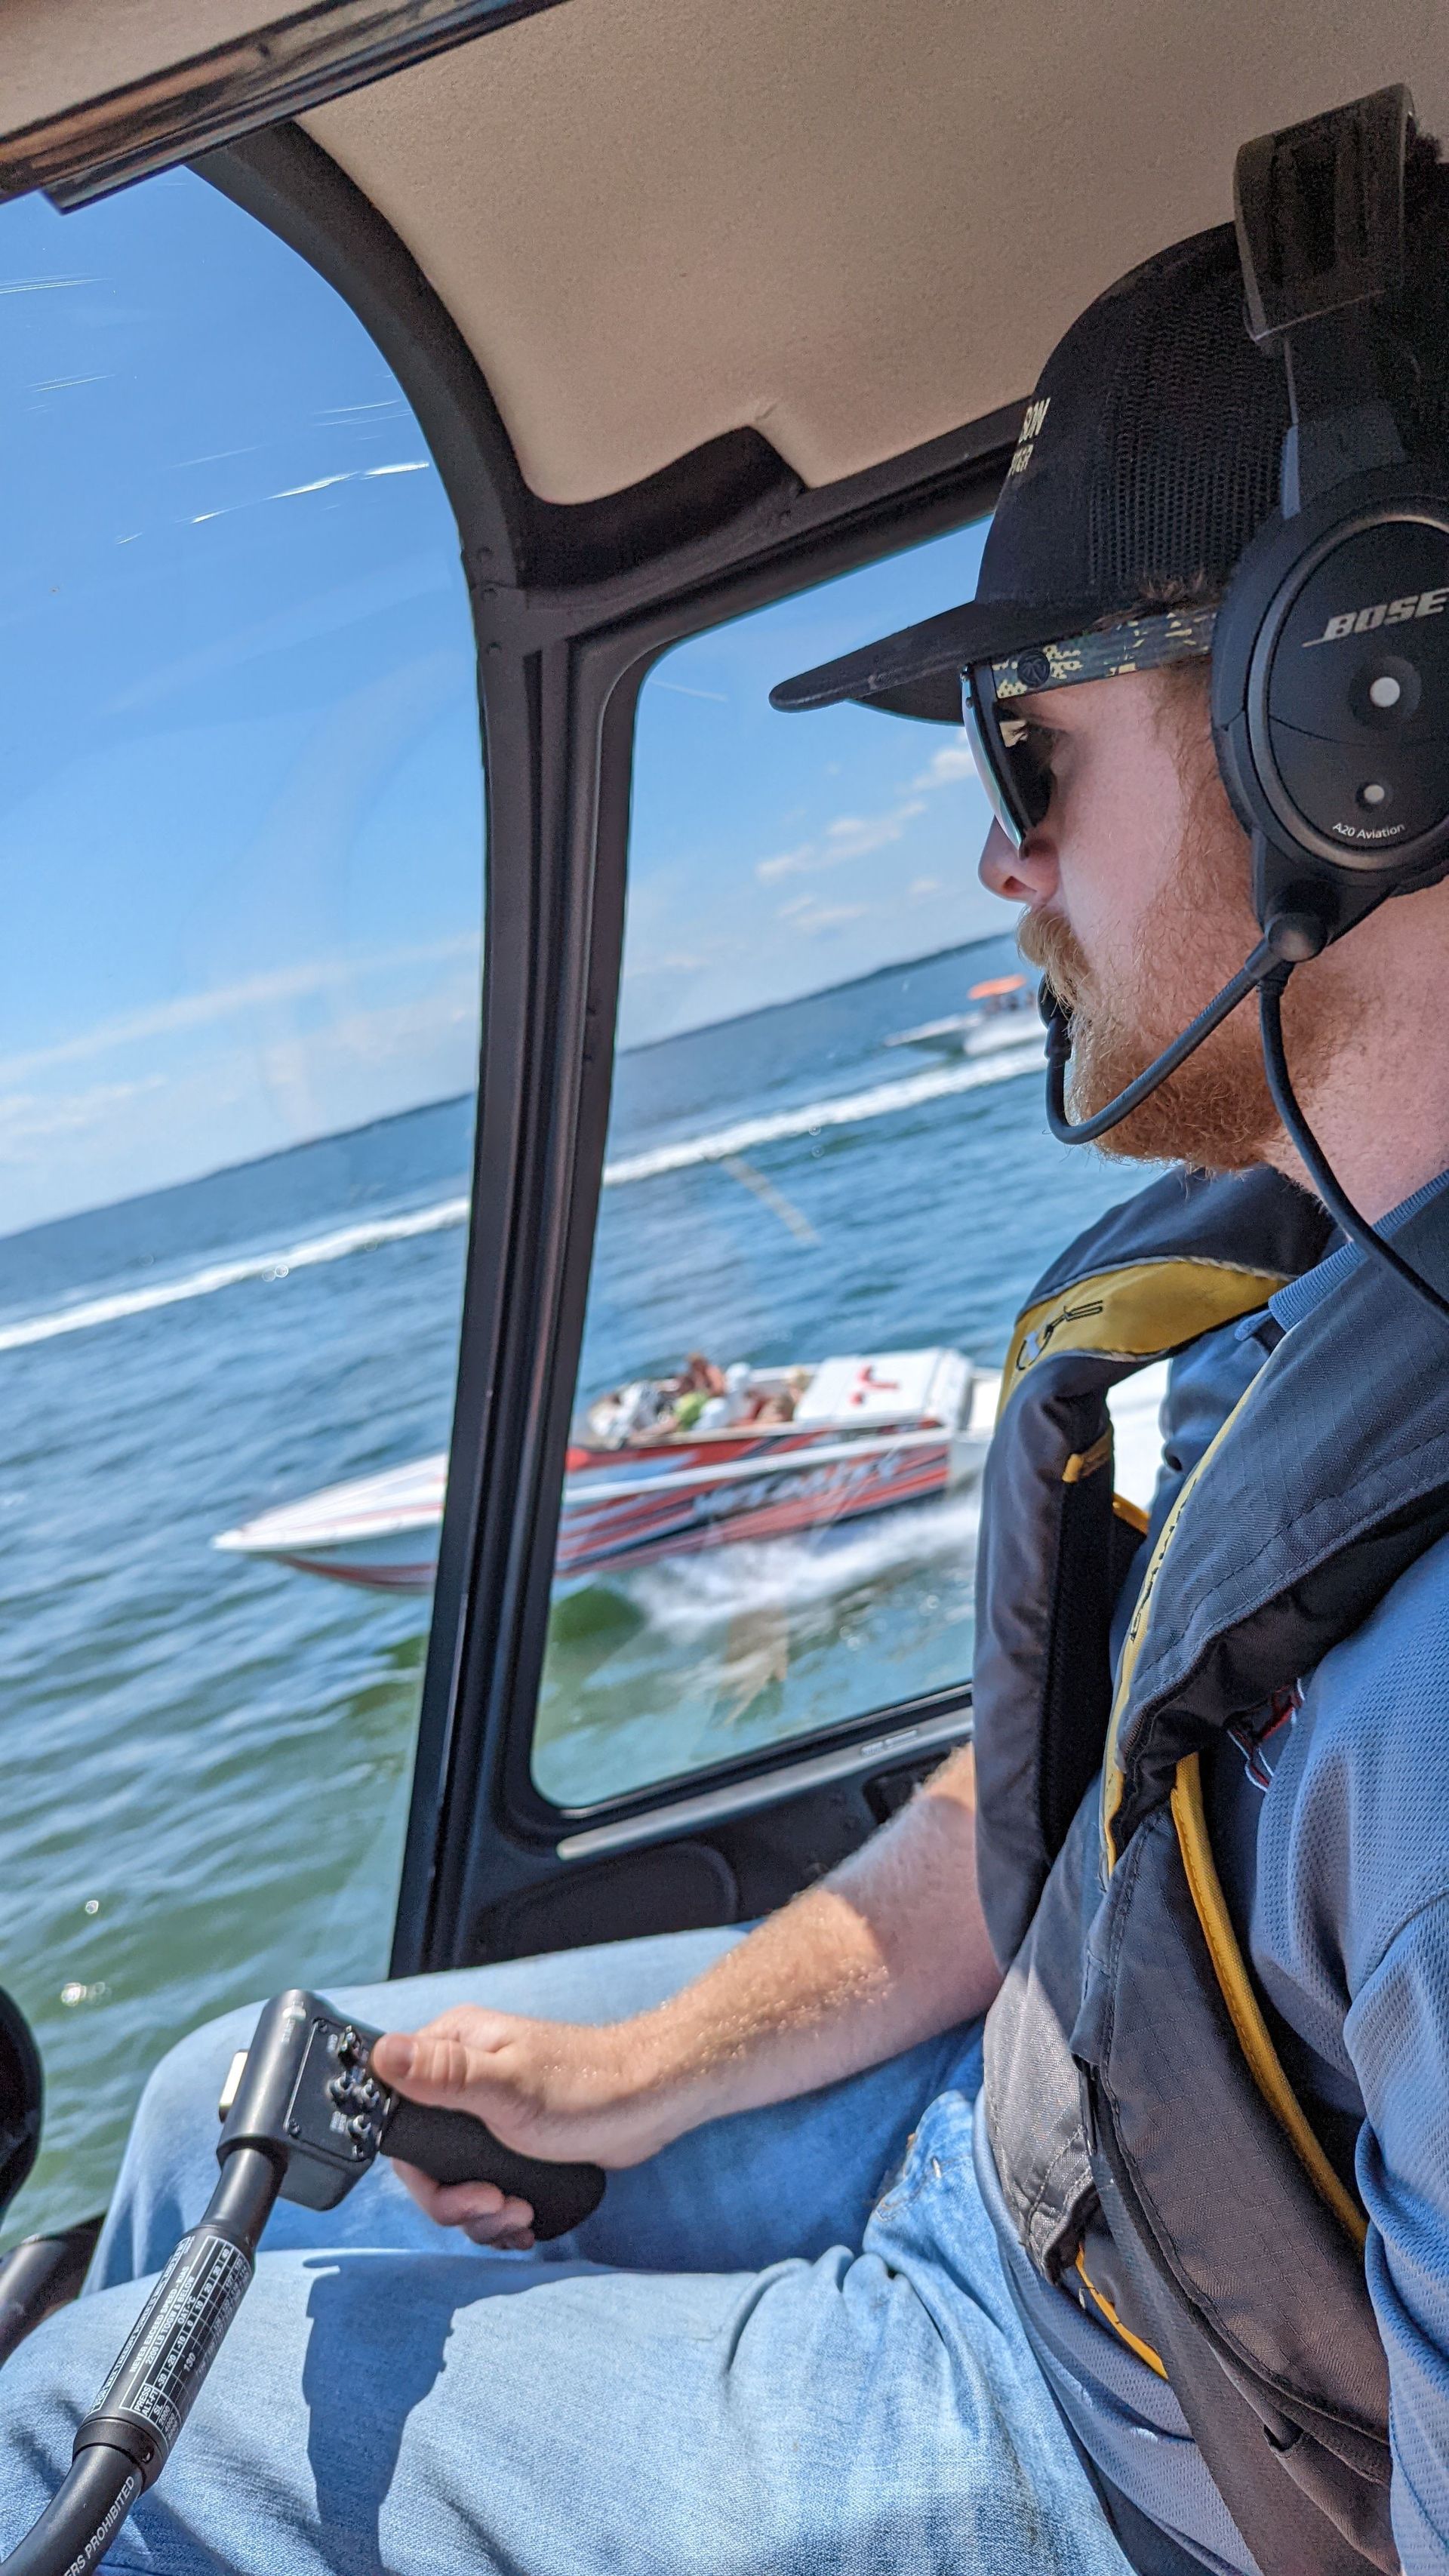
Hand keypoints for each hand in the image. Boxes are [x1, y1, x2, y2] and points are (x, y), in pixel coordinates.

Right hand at [371, 2005, 669, 2247]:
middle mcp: (463, 2075)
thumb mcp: (508, 2086)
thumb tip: (382, 2053)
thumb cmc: (587, 2086)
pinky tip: (522, 2222)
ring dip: (482, 2215)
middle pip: (425, 2159)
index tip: (458, 2189)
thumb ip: (444, 2074)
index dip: (419, 2167)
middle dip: (457, 2201)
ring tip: (518, 2217)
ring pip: (455, 2180)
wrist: (650, 2103)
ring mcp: (487, 2111)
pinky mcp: (511, 2140)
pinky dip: (498, 2215)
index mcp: (453, 2046)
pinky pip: (483, 2187)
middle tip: (495, 2207)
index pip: (396, 2112)